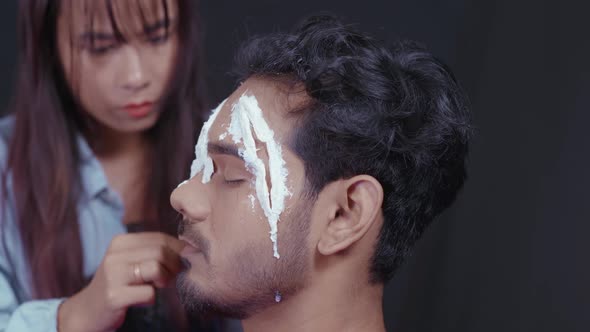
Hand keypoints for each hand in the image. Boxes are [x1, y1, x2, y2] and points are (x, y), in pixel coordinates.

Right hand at [57, 232, 184, 331]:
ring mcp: (112, 275)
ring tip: (156, 287)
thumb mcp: (134, 262)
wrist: (88, 312)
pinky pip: (149, 293)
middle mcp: (114, 254)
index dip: (178, 251)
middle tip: (170, 279)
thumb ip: (157, 252)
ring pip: (156, 268)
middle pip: (161, 252)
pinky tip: (140, 300)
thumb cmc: (120, 285)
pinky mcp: (114, 295)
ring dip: (164, 281)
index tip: (183, 263)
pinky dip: (151, 298)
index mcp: (120, 242)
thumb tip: (192, 249)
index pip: (160, 238)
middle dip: (174, 266)